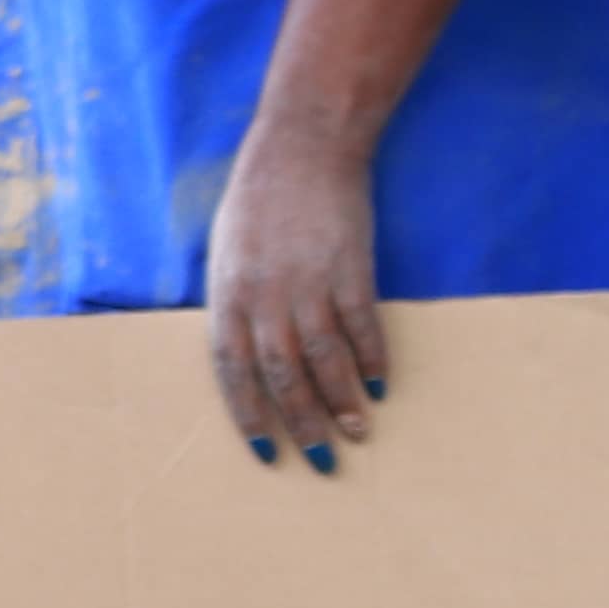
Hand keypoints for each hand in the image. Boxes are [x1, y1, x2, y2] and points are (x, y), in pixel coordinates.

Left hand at [204, 118, 390, 464]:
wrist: (302, 148)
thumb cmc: (258, 203)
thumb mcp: (227, 253)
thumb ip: (235, 306)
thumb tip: (245, 358)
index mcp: (227, 292)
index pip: (233, 369)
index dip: (249, 414)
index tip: (266, 452)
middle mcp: (265, 294)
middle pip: (282, 375)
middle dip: (302, 423)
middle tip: (321, 459)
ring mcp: (309, 281)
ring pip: (325, 359)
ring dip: (342, 401)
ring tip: (358, 431)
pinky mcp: (350, 267)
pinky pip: (363, 326)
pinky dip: (373, 360)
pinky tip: (381, 385)